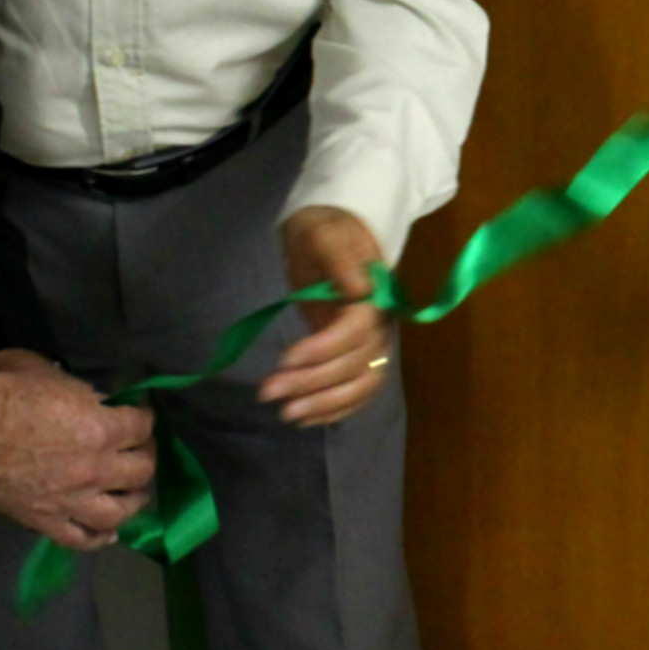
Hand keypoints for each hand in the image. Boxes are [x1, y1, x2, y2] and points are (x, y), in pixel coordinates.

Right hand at [0, 347, 156, 550]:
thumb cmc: (2, 391)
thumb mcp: (47, 371)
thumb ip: (78, 388)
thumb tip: (89, 398)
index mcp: (100, 426)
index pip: (142, 426)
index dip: (143, 418)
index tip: (138, 416)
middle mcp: (95, 467)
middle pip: (141, 470)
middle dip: (144, 457)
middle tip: (138, 451)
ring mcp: (72, 499)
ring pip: (121, 511)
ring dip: (133, 500)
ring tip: (132, 492)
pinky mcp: (45, 521)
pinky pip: (82, 539)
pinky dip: (99, 538)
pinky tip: (109, 531)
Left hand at [267, 205, 394, 426]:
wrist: (334, 236)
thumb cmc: (325, 232)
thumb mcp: (325, 233)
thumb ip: (339, 258)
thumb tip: (357, 288)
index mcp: (374, 295)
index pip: (357, 332)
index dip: (323, 350)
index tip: (284, 359)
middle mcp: (380, 325)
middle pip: (357, 365)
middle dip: (312, 383)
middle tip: (268, 392)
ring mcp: (373, 344)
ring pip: (361, 385)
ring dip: (325, 404)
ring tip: (286, 413)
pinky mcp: (359, 356)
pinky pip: (358, 392)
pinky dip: (335, 410)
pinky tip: (305, 417)